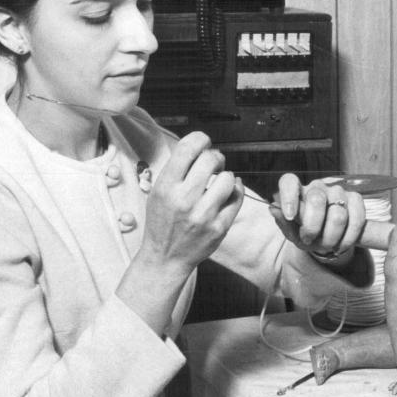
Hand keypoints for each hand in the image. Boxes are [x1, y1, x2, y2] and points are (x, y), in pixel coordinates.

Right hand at [139, 131, 242, 275]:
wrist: (165, 257)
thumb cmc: (162, 222)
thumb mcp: (159, 192)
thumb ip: (177, 170)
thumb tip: (201, 147)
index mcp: (166, 186)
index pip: (188, 147)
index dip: (201, 139)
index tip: (204, 144)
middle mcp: (184, 199)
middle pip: (211, 159)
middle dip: (215, 157)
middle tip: (214, 164)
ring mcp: (204, 215)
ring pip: (228, 178)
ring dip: (226, 176)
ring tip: (219, 183)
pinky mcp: (219, 227)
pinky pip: (237, 198)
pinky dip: (236, 190)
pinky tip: (229, 191)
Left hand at [271, 174, 365, 259]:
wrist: (325, 239)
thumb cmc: (304, 233)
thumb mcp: (291, 232)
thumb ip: (284, 221)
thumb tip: (274, 209)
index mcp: (296, 190)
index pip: (289, 182)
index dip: (289, 197)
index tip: (290, 216)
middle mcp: (317, 187)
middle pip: (317, 200)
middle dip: (313, 228)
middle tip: (310, 240)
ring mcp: (338, 191)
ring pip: (338, 214)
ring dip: (331, 237)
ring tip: (326, 246)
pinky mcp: (355, 199)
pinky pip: (357, 218)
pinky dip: (349, 237)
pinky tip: (341, 245)